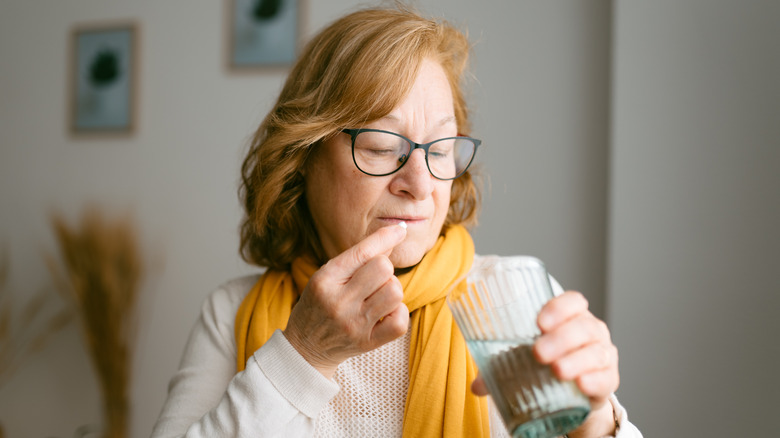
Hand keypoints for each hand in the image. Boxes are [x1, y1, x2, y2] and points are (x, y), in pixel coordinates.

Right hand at [283, 224, 409, 377]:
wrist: (304, 347)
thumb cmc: (320, 304)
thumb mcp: (328, 275)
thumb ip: (359, 257)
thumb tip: (395, 234)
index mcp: (325, 279)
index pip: (363, 252)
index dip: (386, 236)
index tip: (400, 230)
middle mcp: (338, 301)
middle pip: (383, 268)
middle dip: (385, 269)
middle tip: (375, 279)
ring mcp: (353, 324)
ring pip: (394, 292)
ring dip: (392, 290)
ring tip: (378, 296)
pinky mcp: (366, 343)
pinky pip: (400, 321)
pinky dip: (398, 313)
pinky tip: (385, 313)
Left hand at [471, 291, 618, 437]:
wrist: (572, 394)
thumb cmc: (546, 363)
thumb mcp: (523, 359)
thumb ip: (499, 368)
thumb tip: (476, 386)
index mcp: (571, 316)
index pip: (573, 302)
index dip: (559, 308)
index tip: (539, 322)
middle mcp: (592, 331)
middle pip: (583, 327)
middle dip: (561, 338)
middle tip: (538, 353)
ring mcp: (603, 354)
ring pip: (595, 352)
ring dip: (576, 360)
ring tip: (557, 370)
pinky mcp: (609, 380)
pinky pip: (607, 378)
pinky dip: (595, 380)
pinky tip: (581, 384)